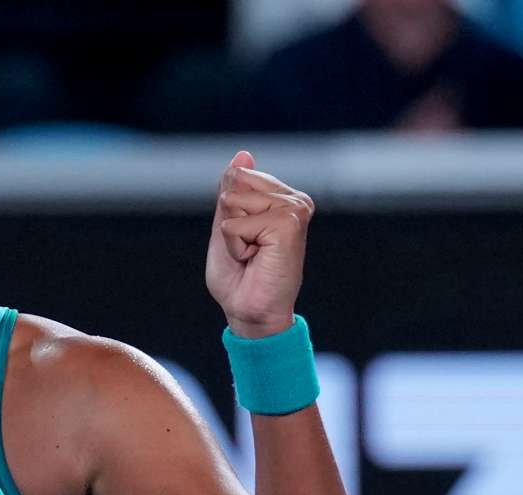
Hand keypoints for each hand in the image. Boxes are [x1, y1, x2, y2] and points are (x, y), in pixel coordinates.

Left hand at [206, 151, 313, 338]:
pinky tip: (256, 260)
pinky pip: (236, 223)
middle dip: (230, 223)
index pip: (236, 177)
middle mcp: (295, 200)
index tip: (245, 240)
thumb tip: (243, 155)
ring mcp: (295, 210)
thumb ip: (233, 190)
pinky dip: (236, 246)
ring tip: (253, 256)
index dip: (228, 213)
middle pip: (234, 185)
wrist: (250, 311)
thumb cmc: (240, 277)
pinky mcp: (288, 224)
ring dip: (232, 236)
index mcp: (283, 197)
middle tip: (249, 250)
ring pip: (234, 203)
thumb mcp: (227, 225)